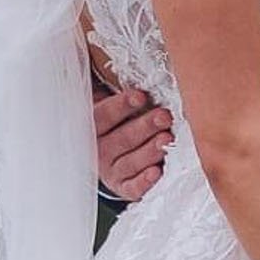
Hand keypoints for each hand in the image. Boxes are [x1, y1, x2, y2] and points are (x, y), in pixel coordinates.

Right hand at [95, 85, 172, 200]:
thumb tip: (138, 72)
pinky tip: (156, 172)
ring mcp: (110, 170)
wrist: (112, 157)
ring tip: (166, 139)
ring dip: (149, 151)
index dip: (122, 105)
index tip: (141, 96)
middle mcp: (99, 149)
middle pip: (122, 139)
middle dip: (145, 126)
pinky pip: (133, 187)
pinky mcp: (123, 187)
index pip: (104, 115)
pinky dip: (144, 181)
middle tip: (164, 116)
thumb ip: (122, 95)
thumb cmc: (120, 123)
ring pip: (130, 162)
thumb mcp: (113, 107)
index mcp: (93, 126)